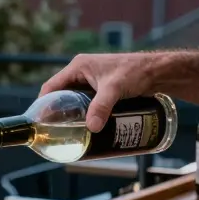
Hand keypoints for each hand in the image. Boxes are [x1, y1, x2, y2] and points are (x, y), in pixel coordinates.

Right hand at [41, 53, 157, 132]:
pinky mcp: (103, 90)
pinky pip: (87, 103)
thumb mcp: (114, 90)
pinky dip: (83, 114)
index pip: (52, 86)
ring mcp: (93, 81)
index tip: (39, 121)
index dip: (43, 103)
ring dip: (71, 115)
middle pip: (61, 95)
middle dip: (57, 113)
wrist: (158, 71)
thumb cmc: (136, 72)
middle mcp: (82, 72)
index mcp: (78, 66)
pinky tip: (85, 127)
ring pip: (74, 101)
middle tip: (54, 131)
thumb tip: (91, 128)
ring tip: (68, 133)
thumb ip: (101, 107)